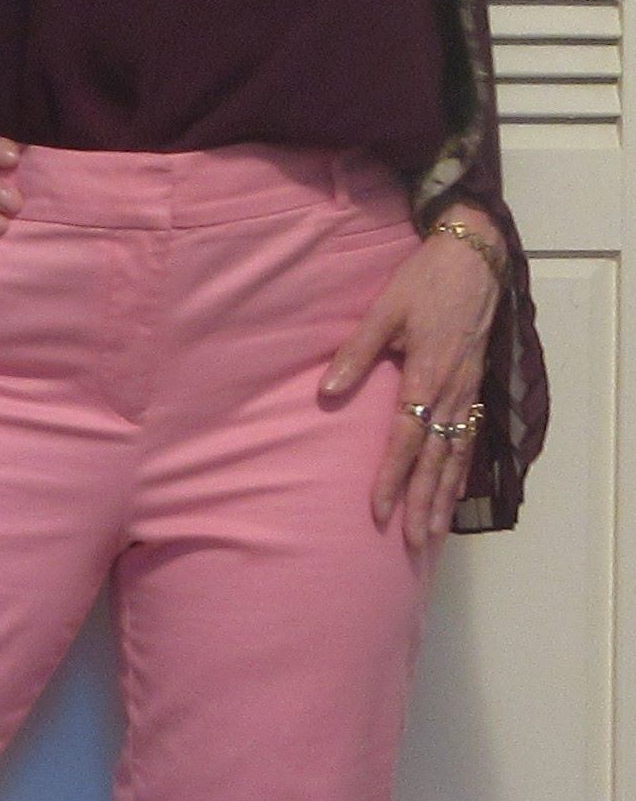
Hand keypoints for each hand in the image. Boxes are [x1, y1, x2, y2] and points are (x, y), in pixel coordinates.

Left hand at [319, 207, 504, 548]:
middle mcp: (451, 392)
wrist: (475, 258)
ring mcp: (467, 392)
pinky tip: (453, 493)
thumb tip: (326, 393)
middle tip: (411, 542)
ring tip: (433, 533)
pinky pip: (469, 438)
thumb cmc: (425, 282)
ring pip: (457, 455)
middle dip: (423, 503)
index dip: (393, 477)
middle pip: (436, 460)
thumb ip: (356, 353)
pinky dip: (461, 470)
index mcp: (426, 375)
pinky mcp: (475, 387)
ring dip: (444, 497)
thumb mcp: (385, 310)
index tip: (378, 510)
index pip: (406, 439)